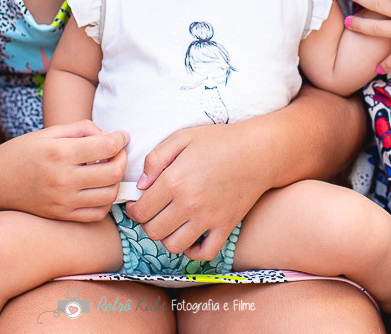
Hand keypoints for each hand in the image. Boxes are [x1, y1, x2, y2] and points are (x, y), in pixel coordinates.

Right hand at [0, 120, 128, 222]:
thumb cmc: (21, 153)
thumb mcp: (47, 133)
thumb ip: (80, 129)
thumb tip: (107, 135)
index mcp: (60, 153)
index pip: (106, 146)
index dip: (121, 139)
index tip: (122, 136)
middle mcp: (63, 179)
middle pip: (113, 172)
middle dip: (123, 159)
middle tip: (119, 152)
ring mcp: (63, 201)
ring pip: (109, 195)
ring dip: (116, 181)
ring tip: (109, 169)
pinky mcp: (62, 216)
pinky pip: (96, 214)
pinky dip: (106, 201)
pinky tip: (100, 189)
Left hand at [127, 123, 265, 260]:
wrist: (257, 151)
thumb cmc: (218, 141)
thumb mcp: (182, 138)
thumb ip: (155, 159)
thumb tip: (141, 185)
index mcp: (174, 180)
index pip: (140, 211)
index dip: (133, 210)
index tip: (137, 205)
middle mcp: (189, 203)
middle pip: (153, 231)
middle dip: (147, 224)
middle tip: (152, 213)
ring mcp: (208, 218)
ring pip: (174, 245)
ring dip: (166, 238)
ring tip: (170, 223)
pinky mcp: (225, 227)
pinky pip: (205, 253)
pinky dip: (193, 251)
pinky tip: (190, 237)